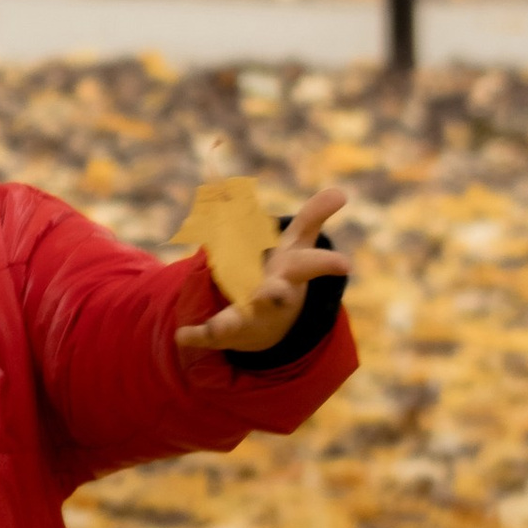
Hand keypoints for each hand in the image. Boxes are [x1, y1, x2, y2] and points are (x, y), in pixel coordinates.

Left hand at [176, 184, 348, 356]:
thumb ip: (314, 217)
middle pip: (277, 295)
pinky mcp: (226, 332)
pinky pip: (209, 335)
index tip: (345, 265)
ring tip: (217, 328)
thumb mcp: (298, 244)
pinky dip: (196, 336)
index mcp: (290, 273)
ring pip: (239, 320)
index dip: (328, 264)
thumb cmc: (285, 273)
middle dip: (276, 294)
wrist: (271, 325)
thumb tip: (341, 191)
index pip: (311, 265)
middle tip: (277, 295)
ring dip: (228, 323)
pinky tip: (182, 336)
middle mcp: (271, 297)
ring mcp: (249, 317)